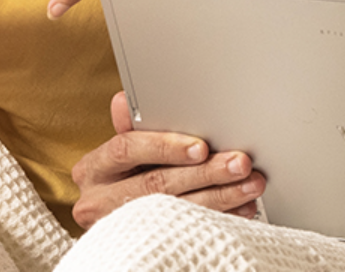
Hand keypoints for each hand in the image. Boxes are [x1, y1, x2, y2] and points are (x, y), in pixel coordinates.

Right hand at [69, 91, 264, 227]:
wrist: (108, 229)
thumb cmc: (118, 182)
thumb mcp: (119, 157)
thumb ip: (129, 130)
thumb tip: (124, 100)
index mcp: (93, 170)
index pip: (126, 149)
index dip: (165, 146)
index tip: (201, 146)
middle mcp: (99, 200)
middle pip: (157, 184)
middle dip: (205, 172)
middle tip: (240, 163)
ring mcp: (122, 227)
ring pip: (177, 211)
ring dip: (221, 196)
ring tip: (250, 184)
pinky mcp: (146, 244)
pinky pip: (189, 231)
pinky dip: (221, 218)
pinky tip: (241, 207)